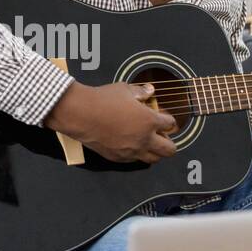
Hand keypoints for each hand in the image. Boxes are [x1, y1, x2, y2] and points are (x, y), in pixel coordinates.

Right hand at [44, 81, 177, 163]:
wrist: (81, 114)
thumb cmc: (102, 100)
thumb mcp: (124, 89)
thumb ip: (140, 92)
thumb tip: (149, 90)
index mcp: (149, 120)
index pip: (170, 124)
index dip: (169, 120)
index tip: (165, 118)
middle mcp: (144, 139)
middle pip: (169, 149)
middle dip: (171, 143)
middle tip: (164, 136)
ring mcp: (132, 151)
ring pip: (154, 159)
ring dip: (156, 152)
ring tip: (151, 143)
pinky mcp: (119, 157)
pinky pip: (135, 160)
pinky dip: (138, 155)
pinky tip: (133, 146)